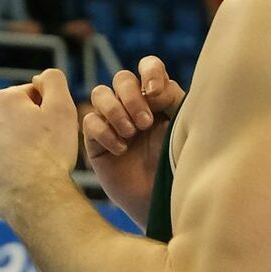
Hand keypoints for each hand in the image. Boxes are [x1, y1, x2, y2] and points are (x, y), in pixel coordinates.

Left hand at [0, 67, 78, 215]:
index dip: (45, 111)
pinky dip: (0, 166)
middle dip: (25, 127)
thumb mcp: (62, 108)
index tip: (53, 129)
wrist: (34, 198)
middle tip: (43, 147)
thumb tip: (40, 76)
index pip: (29, 96)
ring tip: (29, 164)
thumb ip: (53, 81)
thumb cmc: (51, 153)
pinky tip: (17, 176)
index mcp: (4, 100)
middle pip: (11, 117)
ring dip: (10, 146)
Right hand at [81, 58, 183, 223]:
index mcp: (159, 99)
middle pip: (122, 78)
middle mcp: (135, 107)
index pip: (149, 67)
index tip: (155, 92)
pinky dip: (104, 132)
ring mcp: (114, 123)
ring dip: (115, 110)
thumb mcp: (181, 129)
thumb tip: (151, 86)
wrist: (164, 204)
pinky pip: (89, 121)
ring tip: (131, 133)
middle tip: (145, 123)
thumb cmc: (179, 168)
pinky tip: (120, 150)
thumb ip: (171, 99)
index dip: (149, 71)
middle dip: (131, 96)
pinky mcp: (96, 142)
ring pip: (100, 93)